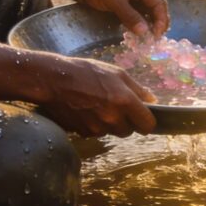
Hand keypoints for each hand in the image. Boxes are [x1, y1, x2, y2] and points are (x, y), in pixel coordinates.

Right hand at [40, 56, 156, 137]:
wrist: (53, 81)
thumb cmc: (86, 72)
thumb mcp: (116, 73)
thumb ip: (137, 89)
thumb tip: (152, 101)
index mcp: (125, 101)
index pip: (148, 125)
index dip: (146, 121)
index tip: (142, 116)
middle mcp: (113, 118)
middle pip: (130, 131)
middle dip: (127, 122)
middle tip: (116, 107)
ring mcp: (98, 128)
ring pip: (113, 132)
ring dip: (111, 124)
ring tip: (99, 106)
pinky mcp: (84, 133)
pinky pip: (97, 133)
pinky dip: (96, 125)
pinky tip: (87, 111)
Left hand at [74, 0, 168, 37]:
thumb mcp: (114, 2)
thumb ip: (130, 16)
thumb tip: (144, 32)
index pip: (159, 4)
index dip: (161, 20)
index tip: (157, 35)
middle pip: (156, 10)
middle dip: (158, 24)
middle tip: (154, 40)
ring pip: (147, 14)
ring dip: (149, 26)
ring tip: (147, 40)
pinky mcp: (125, 6)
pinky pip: (137, 16)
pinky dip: (139, 25)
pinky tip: (137, 34)